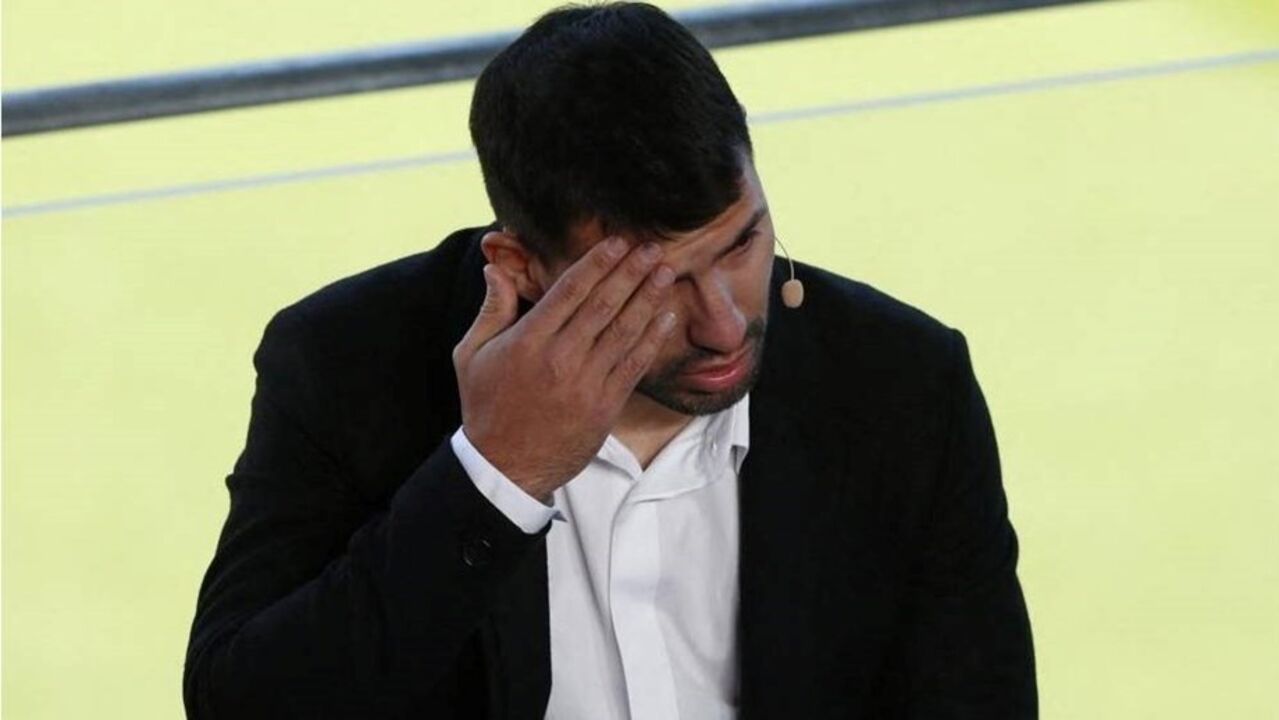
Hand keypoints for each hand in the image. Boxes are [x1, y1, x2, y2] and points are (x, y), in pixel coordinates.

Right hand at [451, 237, 677, 501]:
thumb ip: (490, 310)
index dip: (597, 263)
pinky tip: (665, 317)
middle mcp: (561, 358)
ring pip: (624, 331)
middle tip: (652, 248)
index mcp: (528, 341)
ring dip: (648, 299)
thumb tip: (494, 268)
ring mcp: (586, 383)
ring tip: (666, 273)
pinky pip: (634, 365)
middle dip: (631, 272)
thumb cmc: (486, 407)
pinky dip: (652, 339)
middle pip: (604, 304)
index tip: (617, 242)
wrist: (505, 467)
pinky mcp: (605, 406)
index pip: (569, 290)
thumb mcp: (471, 355)